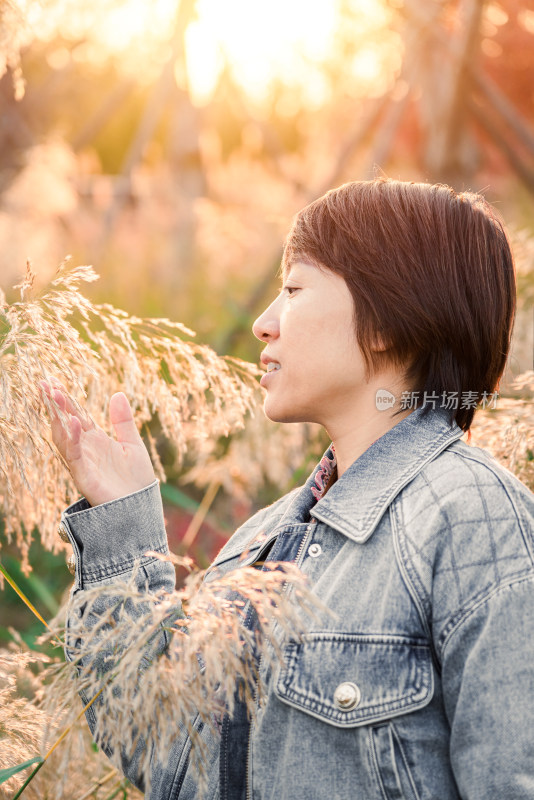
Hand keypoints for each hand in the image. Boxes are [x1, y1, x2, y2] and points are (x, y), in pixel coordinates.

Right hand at [40, 380, 156, 506]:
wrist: (141, 508)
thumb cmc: (136, 480)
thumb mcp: (132, 444)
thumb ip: (122, 421)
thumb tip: (118, 393)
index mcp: (96, 441)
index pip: (75, 415)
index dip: (65, 399)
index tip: (53, 381)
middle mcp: (85, 450)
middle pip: (65, 422)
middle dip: (55, 404)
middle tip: (46, 383)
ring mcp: (83, 463)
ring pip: (64, 437)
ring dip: (59, 416)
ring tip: (55, 395)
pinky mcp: (85, 477)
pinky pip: (75, 455)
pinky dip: (73, 438)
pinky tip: (73, 421)